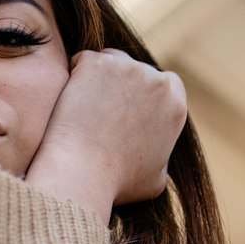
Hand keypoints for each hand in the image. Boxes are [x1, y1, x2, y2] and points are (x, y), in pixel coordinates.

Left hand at [25, 49, 186, 221]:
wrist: (82, 173)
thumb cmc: (116, 183)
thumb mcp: (155, 178)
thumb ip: (161, 156)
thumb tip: (157, 154)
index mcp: (175, 105)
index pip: (167, 84)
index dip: (145, 93)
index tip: (127, 107)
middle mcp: (156, 81)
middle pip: (137, 69)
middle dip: (120, 83)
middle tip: (98, 107)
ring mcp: (126, 68)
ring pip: (110, 60)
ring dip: (98, 77)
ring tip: (82, 105)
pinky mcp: (96, 64)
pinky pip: (83, 60)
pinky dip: (75, 74)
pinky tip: (69, 97)